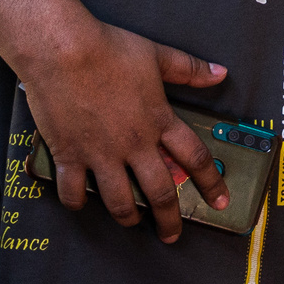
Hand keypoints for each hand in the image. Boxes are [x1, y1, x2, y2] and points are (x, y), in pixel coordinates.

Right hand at [15, 19, 229, 239]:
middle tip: (172, 235)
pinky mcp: (69, 156)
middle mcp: (134, 144)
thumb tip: (220, 73)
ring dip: (128, 218)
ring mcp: (101, 154)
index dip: (211, 183)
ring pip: (119, 201)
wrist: (62, 50)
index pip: (195, 159)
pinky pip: (73, 192)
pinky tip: (81, 203)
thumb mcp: (157, 55)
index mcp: (159, 121)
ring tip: (132, 223)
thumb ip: (189, 69)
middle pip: (160, 192)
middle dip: (170, 219)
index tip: (220, 201)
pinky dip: (77, 202)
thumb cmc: (110, 48)